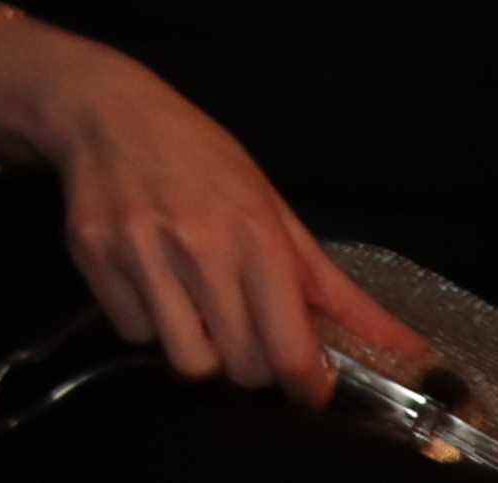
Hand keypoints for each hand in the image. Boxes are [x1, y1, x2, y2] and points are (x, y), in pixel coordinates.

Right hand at [0, 21, 426, 395]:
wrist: (106, 112)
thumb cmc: (202, 160)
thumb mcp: (276, 212)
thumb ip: (336, 290)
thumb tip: (405, 346)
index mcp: (257, 237)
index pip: (290, 350)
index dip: (305, 386)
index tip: (306, 387)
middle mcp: (199, 248)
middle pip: (239, 366)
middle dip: (251, 363)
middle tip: (246, 334)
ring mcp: (140, 252)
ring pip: (184, 360)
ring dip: (198, 350)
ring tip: (196, 313)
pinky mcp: (92, 256)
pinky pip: (132, 333)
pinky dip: (148, 324)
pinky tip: (153, 286)